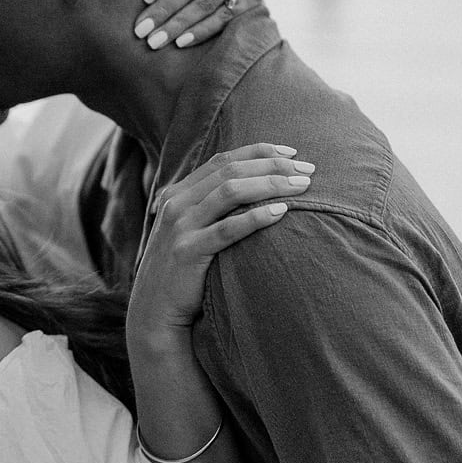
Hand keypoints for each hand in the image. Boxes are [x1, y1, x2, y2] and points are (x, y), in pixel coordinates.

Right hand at [128, 144, 312, 339]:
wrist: (153, 310)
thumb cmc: (182, 271)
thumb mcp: (188, 230)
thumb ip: (208, 208)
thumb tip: (255, 189)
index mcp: (176, 193)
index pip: (222, 159)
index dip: (259, 151)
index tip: (292, 153)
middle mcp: (176, 204)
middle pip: (230, 170)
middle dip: (273, 165)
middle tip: (308, 168)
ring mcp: (179, 227)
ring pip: (230, 192)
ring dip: (270, 184)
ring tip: (302, 186)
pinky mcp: (187, 252)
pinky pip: (227, 229)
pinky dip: (256, 217)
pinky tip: (281, 212)